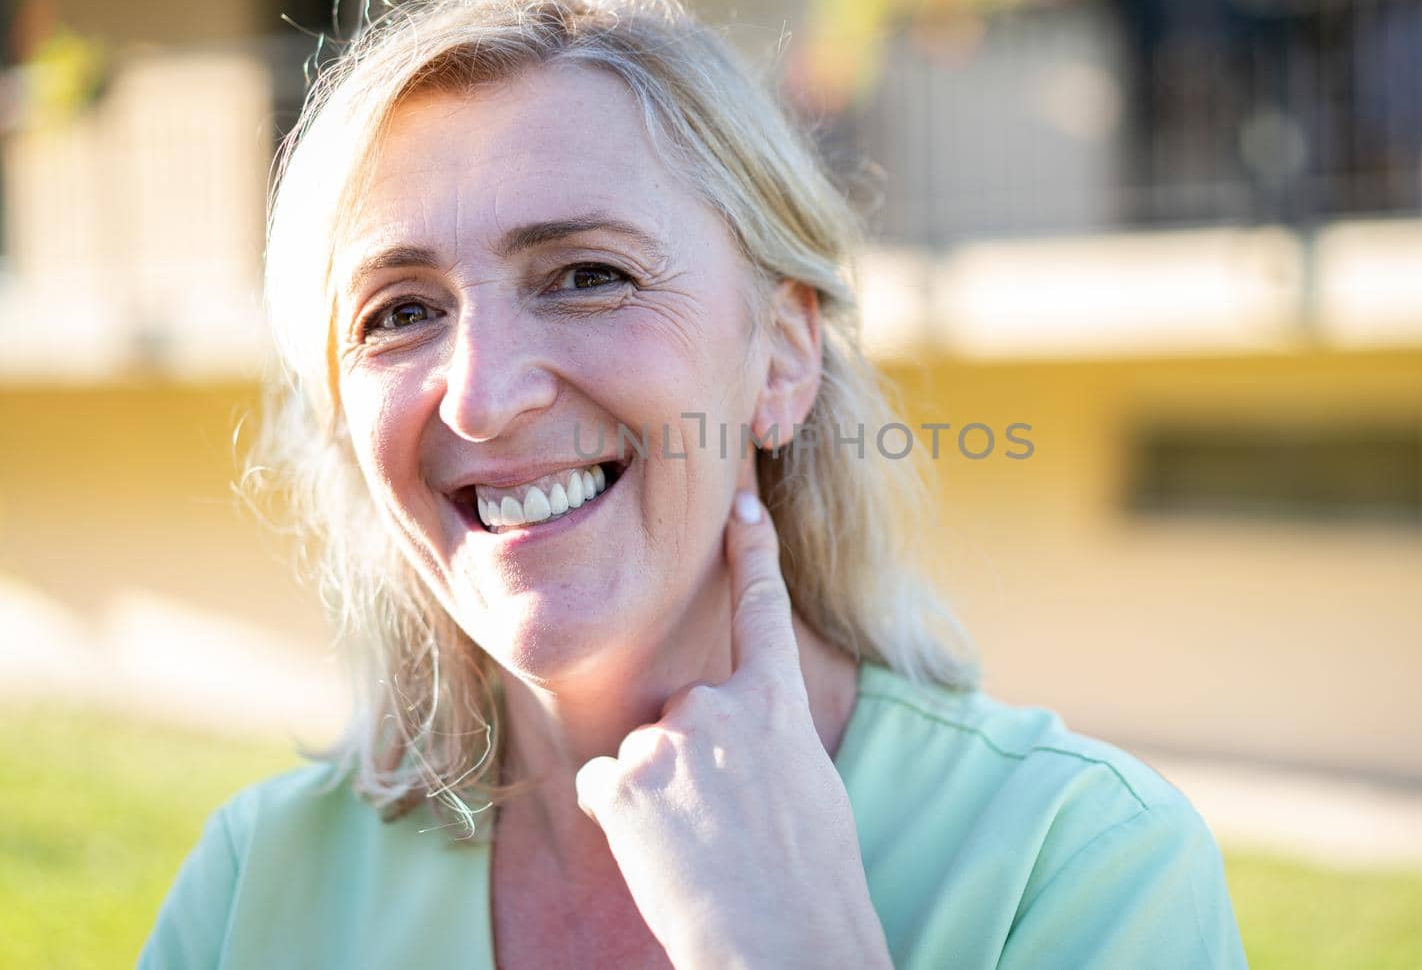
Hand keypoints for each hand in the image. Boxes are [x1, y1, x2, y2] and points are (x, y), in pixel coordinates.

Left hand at [574, 489, 891, 968]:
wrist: (782, 939)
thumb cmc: (808, 876)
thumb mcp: (805, 783)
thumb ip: (762, 737)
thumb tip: (732, 741)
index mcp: (778, 702)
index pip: (763, 606)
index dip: (751, 550)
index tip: (741, 500)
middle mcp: (720, 703)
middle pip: (684, 713)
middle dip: (691, 762)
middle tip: (726, 824)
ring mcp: (668, 737)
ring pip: (644, 756)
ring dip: (660, 801)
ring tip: (701, 848)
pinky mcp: (623, 779)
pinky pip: (609, 789)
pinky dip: (626, 823)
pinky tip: (663, 855)